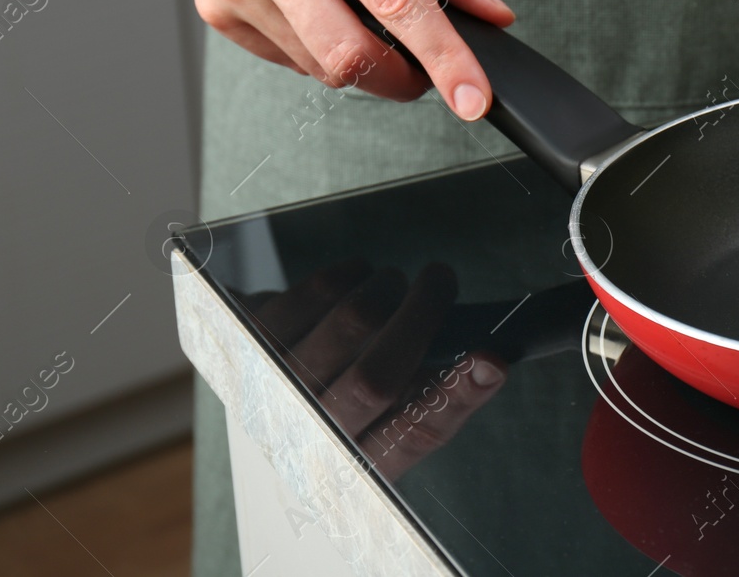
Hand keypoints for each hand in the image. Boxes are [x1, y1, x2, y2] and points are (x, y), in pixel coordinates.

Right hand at [166, 0, 513, 117]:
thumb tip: (493, 13)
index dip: (442, 55)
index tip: (472, 97)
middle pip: (349, 52)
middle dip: (402, 79)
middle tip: (425, 70)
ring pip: (320, 66)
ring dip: (362, 63)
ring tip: (364, 15)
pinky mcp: (214, 10)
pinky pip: (288, 60)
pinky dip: (320, 50)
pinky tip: (318, 7)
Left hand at [239, 260, 507, 478]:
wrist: (256, 404)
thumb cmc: (334, 407)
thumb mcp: (383, 422)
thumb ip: (435, 396)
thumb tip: (490, 361)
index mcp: (356, 464)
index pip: (412, 436)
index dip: (455, 397)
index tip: (491, 360)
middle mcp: (309, 435)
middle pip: (377, 377)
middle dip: (424, 310)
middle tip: (441, 280)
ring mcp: (271, 388)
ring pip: (352, 319)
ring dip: (386, 287)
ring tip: (391, 286)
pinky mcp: (247, 342)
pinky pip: (317, 291)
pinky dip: (349, 273)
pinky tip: (353, 279)